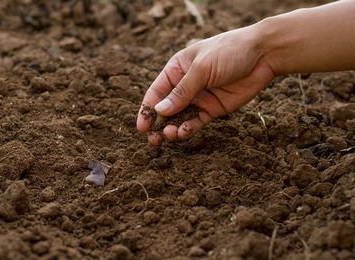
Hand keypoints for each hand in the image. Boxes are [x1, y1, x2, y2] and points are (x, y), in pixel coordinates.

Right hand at [137, 26, 275, 144]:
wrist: (263, 55)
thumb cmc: (228, 52)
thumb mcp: (201, 68)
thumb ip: (182, 91)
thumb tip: (159, 110)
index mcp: (177, 69)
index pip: (156, 92)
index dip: (147, 109)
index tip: (141, 126)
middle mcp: (185, 85)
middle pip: (166, 108)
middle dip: (157, 124)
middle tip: (152, 139)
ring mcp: (199, 98)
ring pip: (180, 118)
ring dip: (172, 128)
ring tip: (168, 136)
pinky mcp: (213, 109)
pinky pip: (197, 122)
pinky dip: (189, 128)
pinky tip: (183, 132)